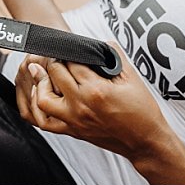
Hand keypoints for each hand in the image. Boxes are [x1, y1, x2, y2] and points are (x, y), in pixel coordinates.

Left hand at [13, 49, 170, 162]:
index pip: (72, 61)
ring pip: (42, 98)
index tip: (70, 49)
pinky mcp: (72, 131)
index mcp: (96, 89)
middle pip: (55, 74)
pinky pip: (45, 122)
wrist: (145, 141)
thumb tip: (100, 43)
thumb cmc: (142, 111)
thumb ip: (115, 56)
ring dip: (42, 83)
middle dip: (56, 61)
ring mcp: (74, 120)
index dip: (70, 51)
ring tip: (47, 75)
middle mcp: (81, 104)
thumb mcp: (132, 78)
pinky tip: (44, 97)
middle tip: (60, 58)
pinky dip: (39, 109)